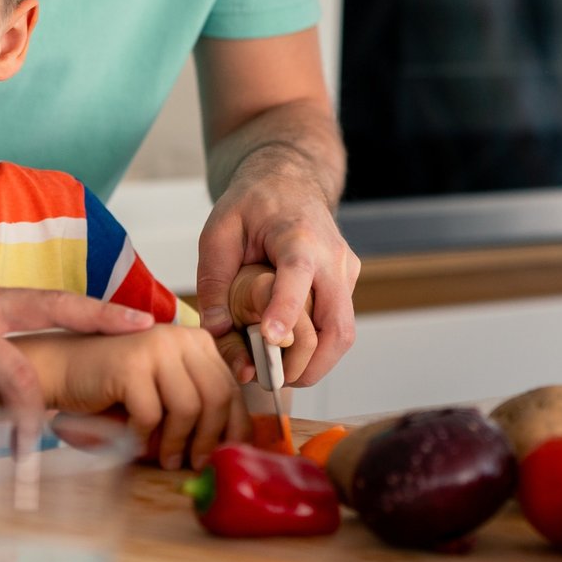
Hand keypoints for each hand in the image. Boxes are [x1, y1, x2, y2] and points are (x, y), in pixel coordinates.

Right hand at [27, 325, 249, 470]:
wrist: (61, 368)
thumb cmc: (113, 386)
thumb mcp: (164, 390)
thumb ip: (195, 404)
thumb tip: (229, 442)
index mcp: (195, 341)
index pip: (231, 386)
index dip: (235, 425)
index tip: (230, 453)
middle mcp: (180, 338)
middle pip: (218, 396)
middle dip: (210, 438)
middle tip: (197, 464)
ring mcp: (155, 347)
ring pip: (189, 408)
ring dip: (178, 443)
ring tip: (167, 460)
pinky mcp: (130, 364)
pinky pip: (152, 415)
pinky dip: (144, 437)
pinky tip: (135, 442)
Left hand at [195, 150, 358, 387]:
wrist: (291, 179)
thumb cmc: (253, 204)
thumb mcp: (218, 232)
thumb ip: (214, 281)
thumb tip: (215, 332)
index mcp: (299, 235)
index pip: (299, 276)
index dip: (286, 310)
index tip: (271, 339)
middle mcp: (332, 257)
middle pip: (337, 323)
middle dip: (310, 363)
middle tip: (274, 382)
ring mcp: (346, 272)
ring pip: (343, 332)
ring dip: (316, 363)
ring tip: (279, 375)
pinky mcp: (347, 284)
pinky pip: (338, 325)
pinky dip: (317, 348)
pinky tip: (288, 352)